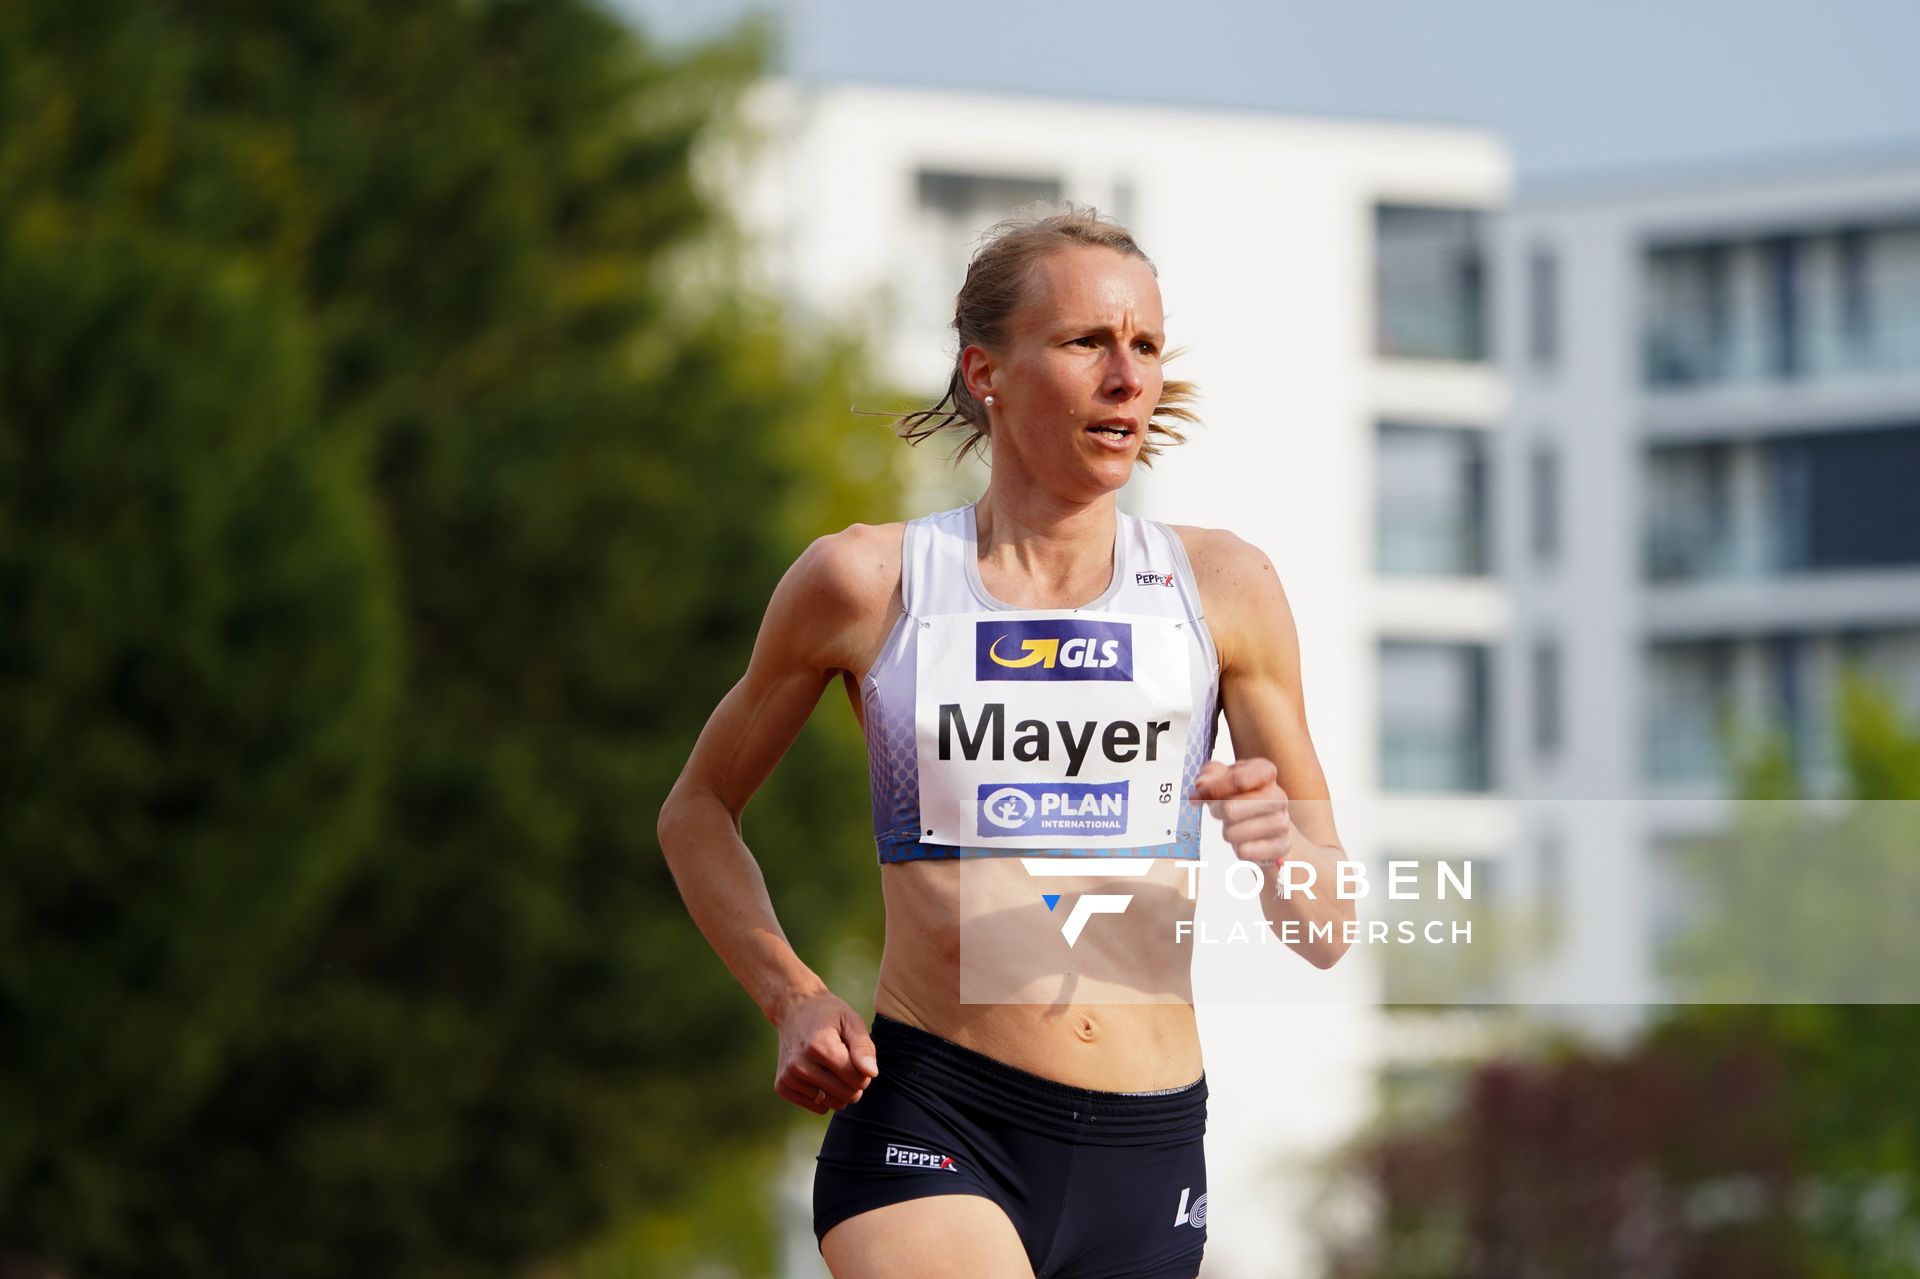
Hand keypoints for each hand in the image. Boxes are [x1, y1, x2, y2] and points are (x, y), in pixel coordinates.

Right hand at [772, 989, 878, 1114]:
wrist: (794, 1010)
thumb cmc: (829, 1016)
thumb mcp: (851, 1021)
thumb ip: (864, 1047)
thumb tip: (871, 1073)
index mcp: (819, 1046)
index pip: (858, 1079)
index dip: (864, 1070)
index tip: (856, 1056)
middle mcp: (800, 1065)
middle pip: (847, 1095)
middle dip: (853, 1082)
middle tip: (845, 1061)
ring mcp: (788, 1077)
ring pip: (832, 1103)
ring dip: (838, 1089)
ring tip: (830, 1066)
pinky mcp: (782, 1087)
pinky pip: (817, 1106)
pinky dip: (823, 1094)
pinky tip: (818, 1074)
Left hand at [1191, 758, 1291, 869]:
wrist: (1269, 826)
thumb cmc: (1243, 798)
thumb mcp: (1225, 778)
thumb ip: (1210, 775)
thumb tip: (1202, 785)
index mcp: (1265, 772)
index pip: (1239, 779)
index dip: (1213, 789)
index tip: (1198, 795)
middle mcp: (1278, 796)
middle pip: (1230, 809)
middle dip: (1216, 812)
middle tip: (1218, 811)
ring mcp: (1282, 822)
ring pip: (1234, 832)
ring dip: (1227, 831)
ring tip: (1235, 826)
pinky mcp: (1282, 846)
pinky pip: (1244, 852)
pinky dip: (1238, 848)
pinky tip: (1246, 841)